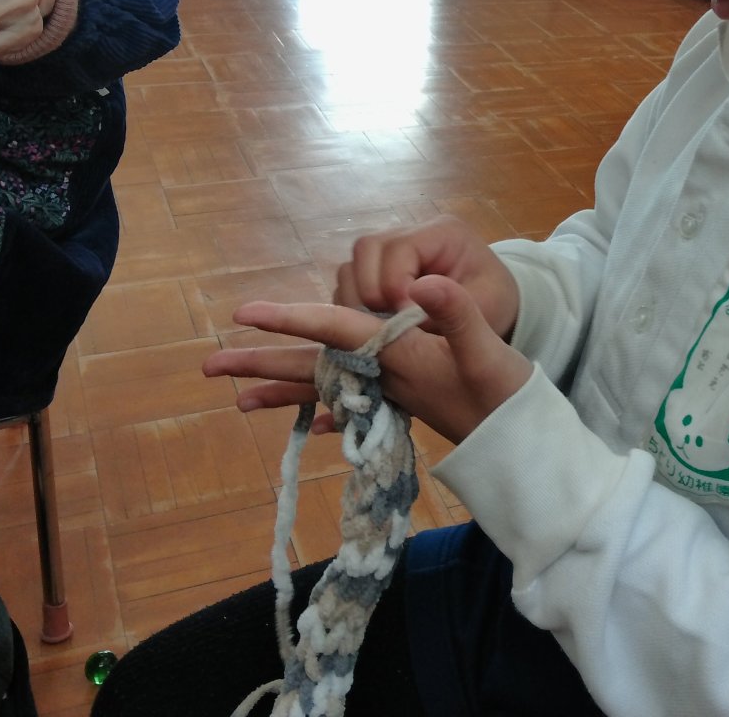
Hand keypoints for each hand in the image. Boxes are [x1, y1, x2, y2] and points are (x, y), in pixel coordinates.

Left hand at [205, 275, 533, 444]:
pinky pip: (343, 401)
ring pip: (321, 386)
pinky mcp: (397, 403)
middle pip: (311, 367)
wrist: (520, 448)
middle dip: (261, 362)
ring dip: (278, 385)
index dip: (292, 317)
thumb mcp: (488, 351)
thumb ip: (458, 314)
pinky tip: (301, 417)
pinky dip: (316, 403)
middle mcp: (381, 380)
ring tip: (236, 396)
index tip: (245, 314)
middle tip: (207, 366)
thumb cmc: (508, 397)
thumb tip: (421, 280)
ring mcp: (386, 395)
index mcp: (397, 359)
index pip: (335, 331)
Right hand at [336, 216, 519, 340]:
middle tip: (386, 325)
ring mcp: (389, 252)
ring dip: (357, 302)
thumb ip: (451, 306)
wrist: (494, 307)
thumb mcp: (486, 306)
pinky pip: (349, 286)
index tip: (406, 318)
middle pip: (366, 249)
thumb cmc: (494, 303)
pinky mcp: (376, 274)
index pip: (399, 248)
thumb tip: (409, 303)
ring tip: (379, 330)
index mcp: (442, 233)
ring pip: (351, 267)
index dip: (395, 284)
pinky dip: (355, 309)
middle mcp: (410, 234)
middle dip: (369, 291)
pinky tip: (374, 331)